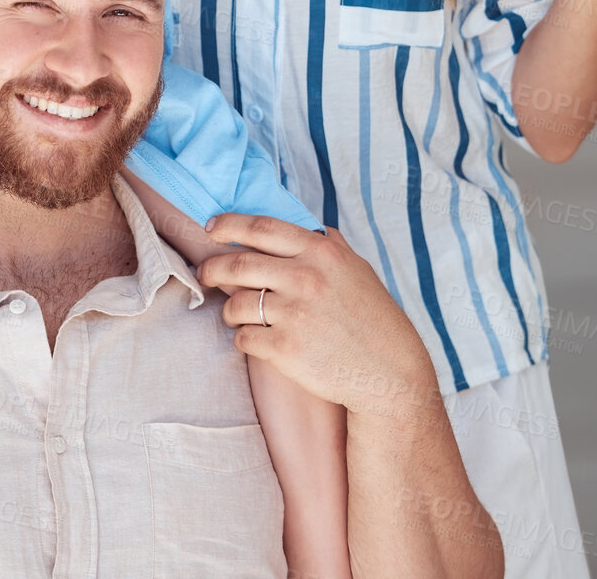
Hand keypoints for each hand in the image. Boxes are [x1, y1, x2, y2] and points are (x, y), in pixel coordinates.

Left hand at [198, 214, 438, 421]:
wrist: (391, 372)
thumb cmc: (373, 318)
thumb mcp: (356, 269)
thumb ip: (326, 244)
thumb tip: (301, 223)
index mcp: (322, 253)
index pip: (261, 228)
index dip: (229, 224)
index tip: (211, 228)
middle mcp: (306, 278)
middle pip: (237, 264)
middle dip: (212, 268)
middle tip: (206, 274)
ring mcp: (295, 314)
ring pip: (236, 304)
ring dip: (229, 309)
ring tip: (236, 314)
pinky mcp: (287, 349)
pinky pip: (244, 338)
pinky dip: (243, 338)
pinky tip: (256, 340)